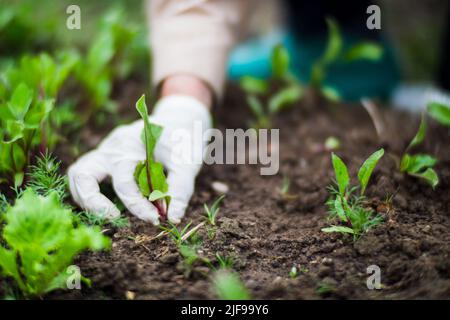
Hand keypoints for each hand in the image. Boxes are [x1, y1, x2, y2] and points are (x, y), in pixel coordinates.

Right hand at [68, 95, 210, 224]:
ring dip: (87, 199)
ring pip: (78, 175)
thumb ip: (180, 189)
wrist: (178, 119)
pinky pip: (85, 176)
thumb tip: (173, 218)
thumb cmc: (182, 140)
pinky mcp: (104, 158)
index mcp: (130, 145)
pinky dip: (90, 193)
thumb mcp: (187, 162)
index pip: (125, 182)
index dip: (138, 206)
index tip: (155, 219)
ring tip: (108, 215)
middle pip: (83, 174)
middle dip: (94, 202)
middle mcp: (111, 148)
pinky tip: (108, 206)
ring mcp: (104, 151)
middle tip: (114, 218)